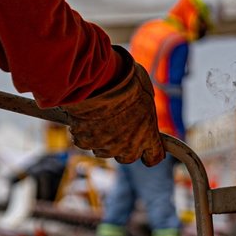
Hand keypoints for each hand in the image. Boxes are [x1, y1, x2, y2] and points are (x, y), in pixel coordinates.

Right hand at [63, 46, 164, 165]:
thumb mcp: (146, 93)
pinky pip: (83, 141)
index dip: (148, 153)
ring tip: (98, 117)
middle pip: (126, 157)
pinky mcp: (85, 141)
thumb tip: (141, 106)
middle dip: (121, 146)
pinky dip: (82, 131)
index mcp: (149, 136)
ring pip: (102, 150)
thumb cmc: (128, 80)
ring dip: (101, 139)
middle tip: (116, 127)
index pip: (153, 157)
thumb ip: (144, 109)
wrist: (100, 78)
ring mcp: (106, 146)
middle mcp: (129, 146)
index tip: (145, 149)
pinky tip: (83, 116)